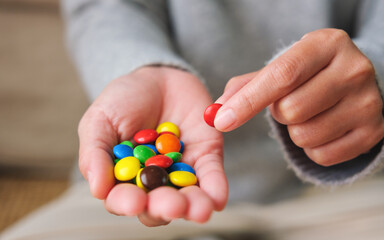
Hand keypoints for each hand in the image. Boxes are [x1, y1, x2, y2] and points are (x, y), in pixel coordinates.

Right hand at [78, 66, 227, 225]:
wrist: (156, 77)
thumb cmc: (122, 101)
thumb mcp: (100, 121)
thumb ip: (95, 153)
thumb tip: (98, 190)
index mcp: (124, 178)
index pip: (123, 199)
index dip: (127, 203)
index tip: (133, 202)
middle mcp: (153, 182)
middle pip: (158, 205)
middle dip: (164, 208)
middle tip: (172, 205)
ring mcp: (180, 172)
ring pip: (187, 197)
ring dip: (193, 206)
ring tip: (198, 209)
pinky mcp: (206, 157)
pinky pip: (211, 176)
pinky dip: (215, 188)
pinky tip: (217, 200)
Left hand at [214, 28, 383, 165]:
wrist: (355, 82)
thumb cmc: (310, 74)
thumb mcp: (283, 67)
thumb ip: (247, 86)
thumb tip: (214, 111)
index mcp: (326, 44)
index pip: (281, 76)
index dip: (247, 101)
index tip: (220, 121)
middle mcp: (353, 70)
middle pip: (290, 110)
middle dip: (279, 113)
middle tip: (291, 102)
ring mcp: (368, 102)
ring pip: (304, 136)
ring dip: (295, 131)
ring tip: (309, 114)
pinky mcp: (373, 132)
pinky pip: (321, 155)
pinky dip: (312, 148)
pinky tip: (323, 128)